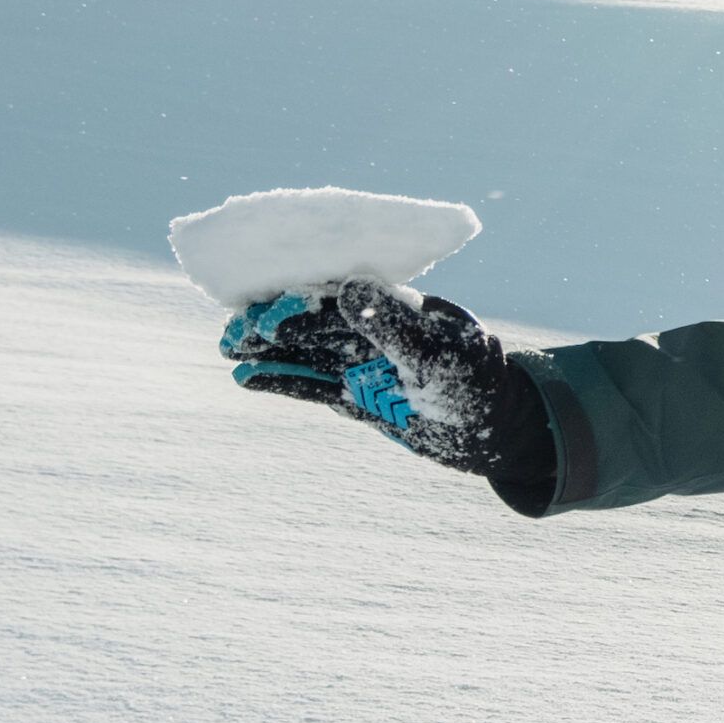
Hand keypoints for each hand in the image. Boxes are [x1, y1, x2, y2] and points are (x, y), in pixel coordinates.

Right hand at [220, 278, 536, 477]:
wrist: (494, 435)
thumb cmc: (476, 386)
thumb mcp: (439, 356)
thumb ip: (394, 326)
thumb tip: (349, 287)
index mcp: (399, 309)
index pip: (343, 301)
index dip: (305, 307)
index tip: (271, 317)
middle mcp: (376, 332)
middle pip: (316, 324)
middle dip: (274, 326)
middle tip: (233, 333)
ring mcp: (363, 365)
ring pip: (308, 354)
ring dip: (270, 350)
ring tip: (228, 349)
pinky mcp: (356, 397)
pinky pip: (313, 387)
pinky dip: (284, 381)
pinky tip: (248, 376)